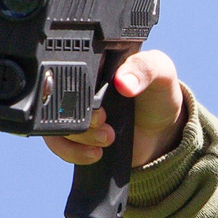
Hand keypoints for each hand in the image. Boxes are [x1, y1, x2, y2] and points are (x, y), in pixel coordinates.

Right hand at [45, 49, 188, 169]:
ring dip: (79, 137)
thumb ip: (145, 68)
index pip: (70, 68)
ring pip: (54, 124)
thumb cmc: (160, 95)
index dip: (79, 87)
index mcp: (95, 64)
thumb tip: (122, 81)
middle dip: (81, 118)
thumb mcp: (160, 72)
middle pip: (58, 100)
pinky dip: (72, 152)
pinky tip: (95, 153)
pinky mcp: (76, 136)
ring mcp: (76, 112)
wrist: (163, 134)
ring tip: (107, 139)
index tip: (100, 104)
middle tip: (105, 122)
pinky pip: (57, 144)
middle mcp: (81, 88)